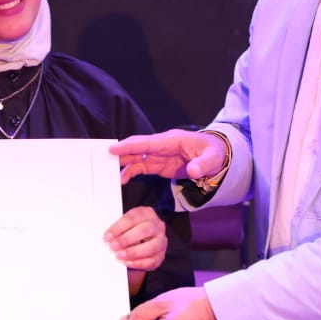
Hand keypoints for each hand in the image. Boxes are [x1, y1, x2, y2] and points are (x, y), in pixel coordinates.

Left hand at [103, 206, 166, 271]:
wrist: (142, 239)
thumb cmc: (130, 229)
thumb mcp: (125, 224)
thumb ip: (118, 230)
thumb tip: (107, 238)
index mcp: (146, 213)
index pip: (132, 218)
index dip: (118, 228)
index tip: (107, 237)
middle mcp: (157, 226)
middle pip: (144, 230)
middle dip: (127, 239)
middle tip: (113, 246)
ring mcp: (161, 241)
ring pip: (151, 247)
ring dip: (133, 252)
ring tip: (119, 256)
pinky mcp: (161, 255)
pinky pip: (152, 260)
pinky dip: (138, 262)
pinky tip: (127, 262)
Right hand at [110, 129, 226, 185]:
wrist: (216, 156)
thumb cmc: (213, 153)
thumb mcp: (212, 159)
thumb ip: (203, 164)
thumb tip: (193, 171)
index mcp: (172, 140)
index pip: (148, 143)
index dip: (130, 145)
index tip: (114, 148)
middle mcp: (162, 146)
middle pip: (137, 147)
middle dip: (121, 152)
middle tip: (104, 157)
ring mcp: (159, 155)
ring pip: (136, 156)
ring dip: (123, 163)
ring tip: (109, 171)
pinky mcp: (159, 164)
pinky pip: (141, 166)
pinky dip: (131, 171)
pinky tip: (122, 179)